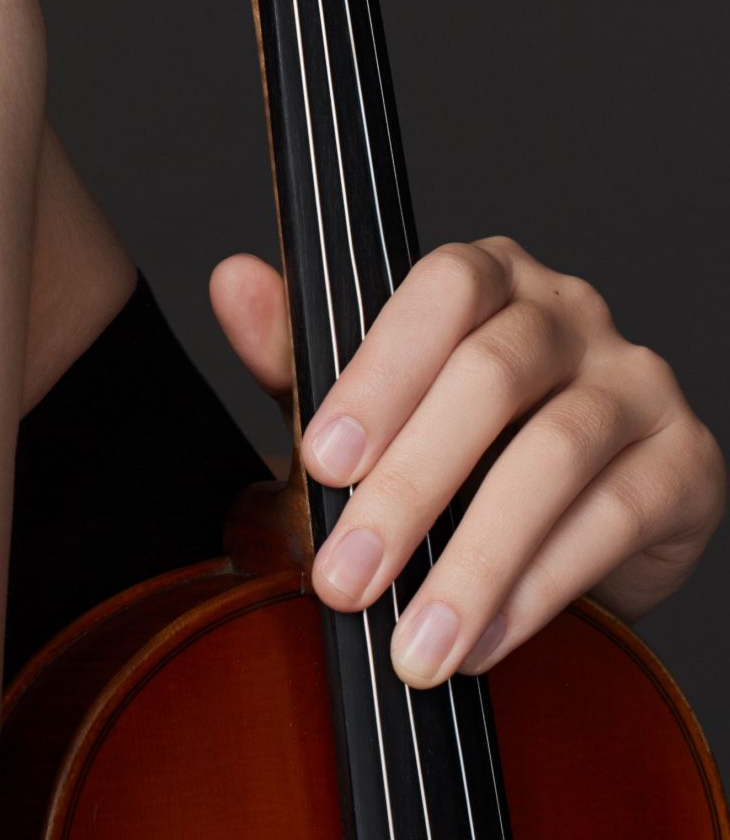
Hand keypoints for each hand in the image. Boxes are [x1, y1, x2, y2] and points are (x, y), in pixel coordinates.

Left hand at [210, 238, 724, 688]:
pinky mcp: (686, 463)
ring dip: (473, 561)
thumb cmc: (453, 439)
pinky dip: (539, 589)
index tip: (320, 464)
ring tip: (412, 642)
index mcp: (490, 273)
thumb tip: (230, 280)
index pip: (440, 287)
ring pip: (554, 456)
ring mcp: (636, 382)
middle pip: (492, 376)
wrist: (575, 518)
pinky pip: (613, 520)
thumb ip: (298, 347)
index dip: (380, 372)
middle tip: (344, 579)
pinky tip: (485, 641)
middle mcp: (571, 310)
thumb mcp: (367, 399)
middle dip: (409, 485)